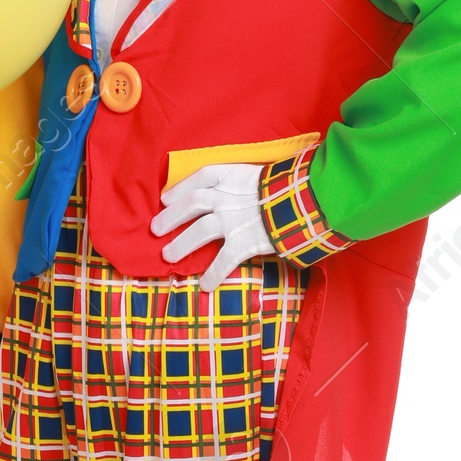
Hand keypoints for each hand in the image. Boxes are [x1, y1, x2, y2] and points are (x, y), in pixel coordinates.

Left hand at [150, 162, 273, 291]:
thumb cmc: (286, 186)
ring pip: (199, 231)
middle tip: (156, 230)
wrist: (305, 199)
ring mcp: (232, 220)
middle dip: (170, 218)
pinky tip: (205, 285)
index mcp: (232, 176)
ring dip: (181, 244)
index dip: (179, 188)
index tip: (166, 199)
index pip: (199, 178)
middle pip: (191, 205)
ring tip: (168, 256)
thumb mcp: (261, 175)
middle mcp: (226, 197)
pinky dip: (213, 274)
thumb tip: (231, 195)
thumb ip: (243, 184)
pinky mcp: (243, 242)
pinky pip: (223, 261)